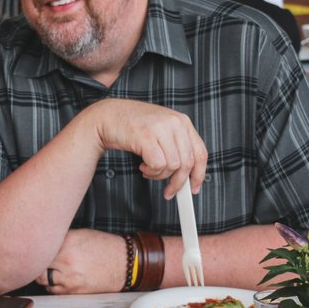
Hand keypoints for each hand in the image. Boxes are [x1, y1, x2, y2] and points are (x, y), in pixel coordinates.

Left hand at [36, 229, 126, 293]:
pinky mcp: (74, 292)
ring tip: (51, 268)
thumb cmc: (104, 246)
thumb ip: (60, 239)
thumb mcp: (80, 234)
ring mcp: (69, 279)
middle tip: (38, 258)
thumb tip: (44, 241)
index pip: (39, 247)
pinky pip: (53, 290)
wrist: (124, 264)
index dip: (34, 247)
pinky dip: (52, 284)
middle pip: (37, 265)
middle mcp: (66, 262)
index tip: (32, 247)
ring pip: (42, 280)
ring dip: (43, 274)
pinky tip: (58, 277)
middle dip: (36, 262)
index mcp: (67, 244)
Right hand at [87, 100, 207, 198]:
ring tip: (148, 169)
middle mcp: (175, 123)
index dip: (199, 174)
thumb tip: (188, 173)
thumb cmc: (132, 125)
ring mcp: (161, 128)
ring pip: (173, 166)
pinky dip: (150, 172)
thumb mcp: (161, 130)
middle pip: (188, 163)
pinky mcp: (147, 136)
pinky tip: (142, 166)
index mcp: (182, 121)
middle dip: (178, 183)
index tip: (194, 187)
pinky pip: (158, 165)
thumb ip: (176, 145)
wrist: (107, 116)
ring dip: (159, 175)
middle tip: (169, 191)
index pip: (201, 152)